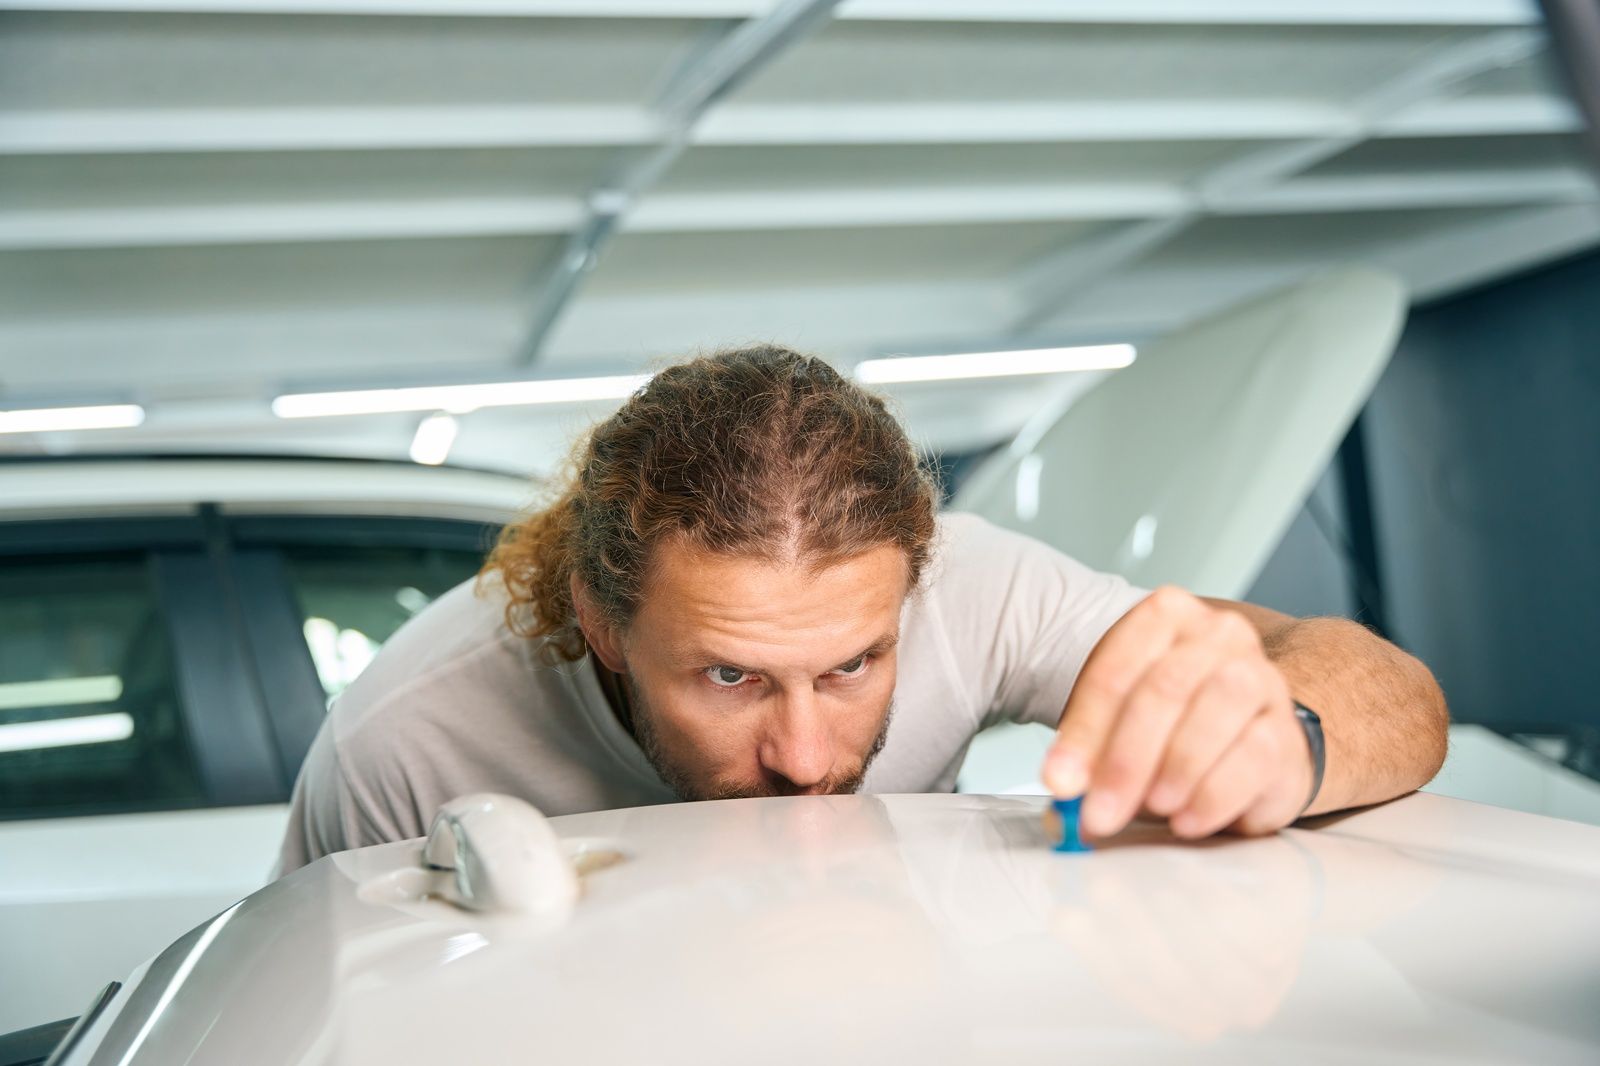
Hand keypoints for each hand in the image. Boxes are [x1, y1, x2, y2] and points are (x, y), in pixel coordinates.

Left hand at [1042, 586, 1311, 838]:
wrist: (1242, 741)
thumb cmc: (1168, 724)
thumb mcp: (1115, 726)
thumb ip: (1087, 753)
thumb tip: (1062, 787)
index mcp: (1166, 616)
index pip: (1115, 670)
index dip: (1083, 730)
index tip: (1060, 782)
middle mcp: (1219, 635)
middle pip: (1165, 689)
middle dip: (1126, 759)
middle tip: (1099, 813)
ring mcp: (1261, 678)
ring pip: (1218, 710)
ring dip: (1176, 767)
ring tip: (1153, 806)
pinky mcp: (1288, 730)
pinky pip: (1256, 755)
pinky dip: (1215, 794)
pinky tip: (1188, 819)